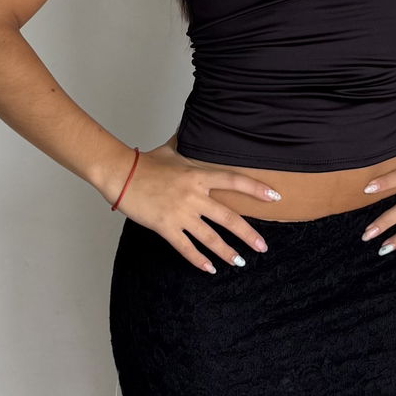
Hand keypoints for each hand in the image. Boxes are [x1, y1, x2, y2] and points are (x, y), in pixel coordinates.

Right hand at [113, 141, 281, 273]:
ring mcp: (180, 213)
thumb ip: (188, 144)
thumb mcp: (172, 150)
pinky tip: (210, 269)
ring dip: (227, 252)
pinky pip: (186, 248)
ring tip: (240, 262)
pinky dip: (199, 261)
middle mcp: (194, 196)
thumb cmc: (145, 162)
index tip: (275, 198)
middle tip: (263, 247)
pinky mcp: (165, 227)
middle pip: (228, 218)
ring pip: (210, 238)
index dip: (256, 190)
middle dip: (249, 235)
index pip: (234, 181)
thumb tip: (195, 126)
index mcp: (198, 176)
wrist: (120, 174)